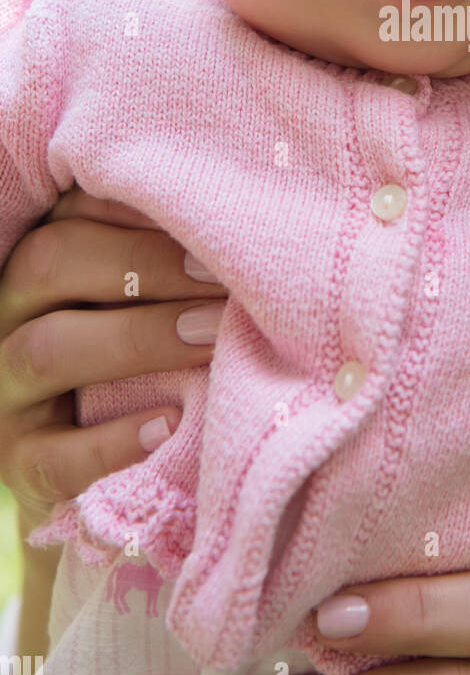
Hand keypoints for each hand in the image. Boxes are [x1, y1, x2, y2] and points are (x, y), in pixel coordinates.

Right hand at [0, 186, 226, 531]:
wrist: (106, 465)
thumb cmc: (141, 350)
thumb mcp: (143, 295)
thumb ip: (167, 255)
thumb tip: (241, 223)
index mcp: (38, 262)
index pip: (71, 212)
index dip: (140, 209)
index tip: (215, 220)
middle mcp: (8, 316)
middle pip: (47, 264)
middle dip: (142, 264)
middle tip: (224, 279)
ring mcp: (6, 392)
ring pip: (46, 350)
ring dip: (137, 338)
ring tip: (210, 337)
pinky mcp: (18, 466)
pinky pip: (53, 456)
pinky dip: (112, 443)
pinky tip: (170, 425)